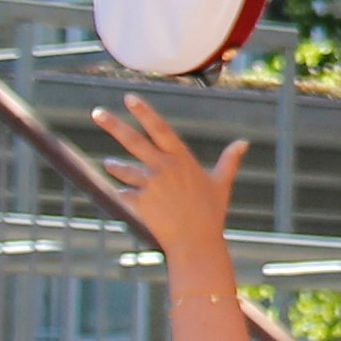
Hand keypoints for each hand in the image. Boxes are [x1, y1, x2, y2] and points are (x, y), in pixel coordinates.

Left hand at [89, 95, 247, 257]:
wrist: (197, 242)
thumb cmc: (212, 212)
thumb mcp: (222, 183)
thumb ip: (230, 160)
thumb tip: (244, 143)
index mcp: (182, 159)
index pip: (160, 128)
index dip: (144, 112)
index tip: (129, 98)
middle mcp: (163, 168)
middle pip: (134, 141)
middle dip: (114, 125)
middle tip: (96, 113)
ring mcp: (150, 185)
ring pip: (124, 170)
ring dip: (115, 167)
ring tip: (109, 164)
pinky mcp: (139, 202)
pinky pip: (124, 194)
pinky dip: (124, 194)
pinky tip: (124, 196)